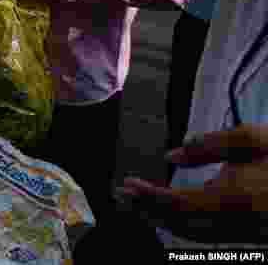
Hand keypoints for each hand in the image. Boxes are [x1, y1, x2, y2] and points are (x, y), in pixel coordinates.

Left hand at [118, 125, 267, 242]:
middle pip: (179, 224)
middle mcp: (235, 222)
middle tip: (122, 196)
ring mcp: (244, 233)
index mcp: (233, 198)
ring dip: (163, 220)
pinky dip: (184, 226)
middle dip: (148, 210)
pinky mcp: (251, 236)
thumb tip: (170, 156)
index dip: (148, 196)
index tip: (127, 185)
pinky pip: (208, 236)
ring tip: (140, 204)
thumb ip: (210, 146)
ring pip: (193, 234)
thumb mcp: (254, 139)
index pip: (176, 204)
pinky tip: (174, 214)